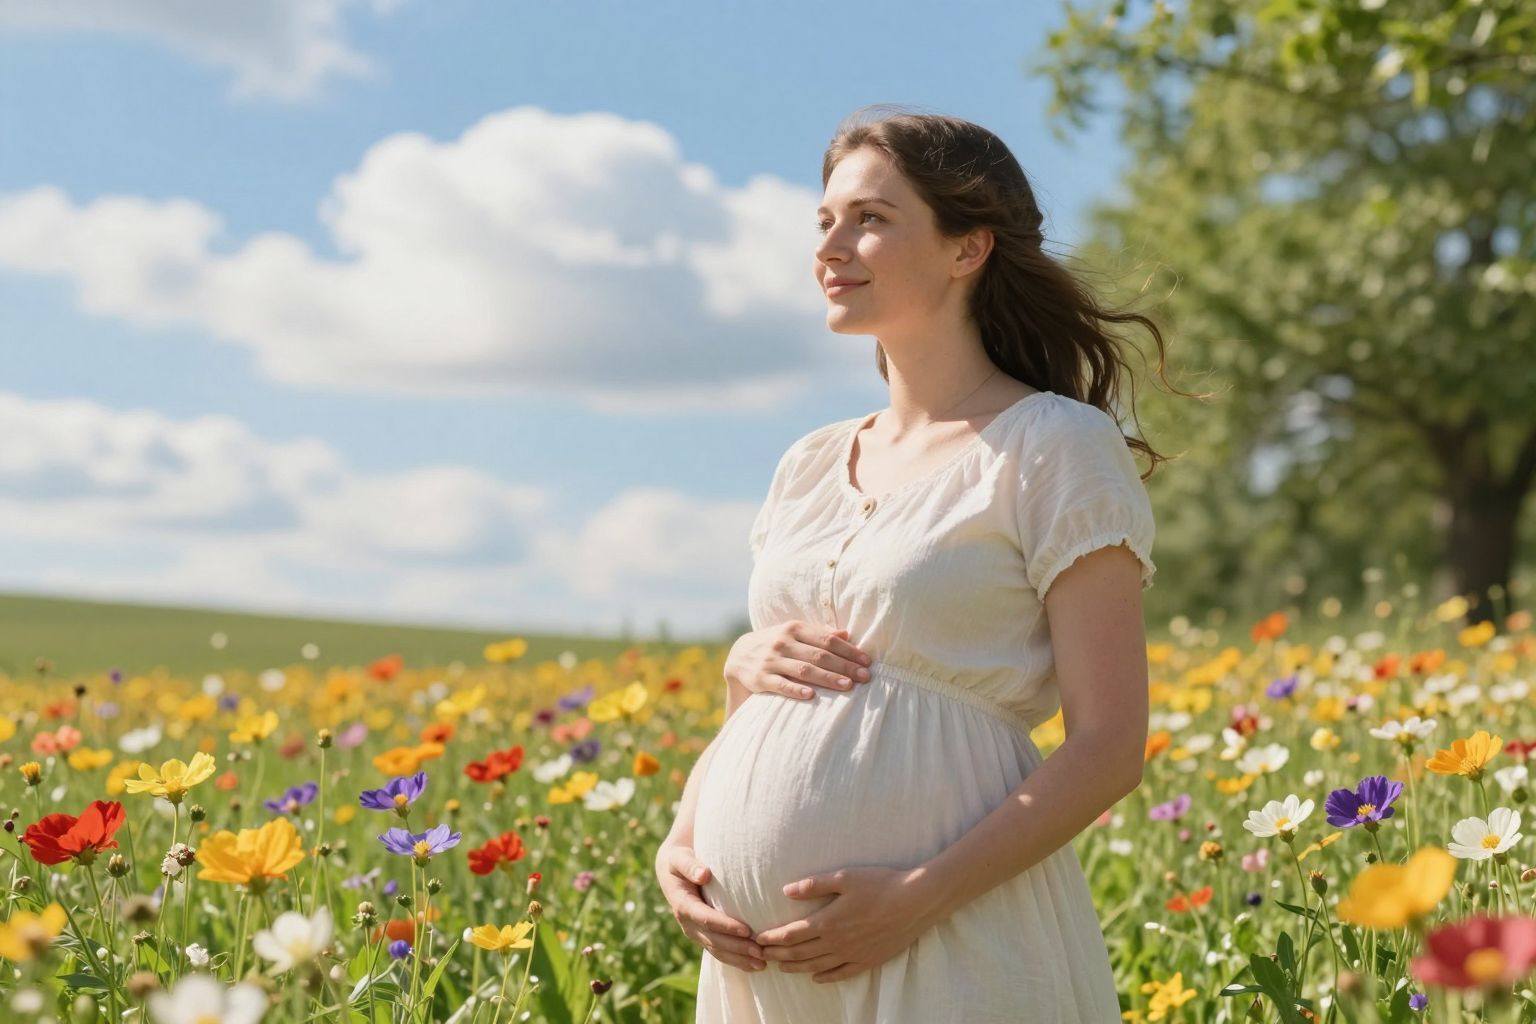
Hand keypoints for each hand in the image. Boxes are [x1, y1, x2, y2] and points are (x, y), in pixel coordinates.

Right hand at [654, 840, 766, 971]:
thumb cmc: (680, 860)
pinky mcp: (703, 935)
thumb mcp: (680, 858)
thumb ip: (690, 865)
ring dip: (739, 959)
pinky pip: (719, 951)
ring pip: (717, 950)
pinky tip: (753, 965)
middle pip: (714, 940)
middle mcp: (687, 923)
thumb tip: (704, 874)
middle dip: (737, 948)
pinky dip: (736, 960)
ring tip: (762, 964)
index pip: (705, 918)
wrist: (672, 870)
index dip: (725, 926)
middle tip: (761, 952)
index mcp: (682, 904)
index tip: (746, 930)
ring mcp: (695, 932)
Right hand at [726, 621, 873, 700]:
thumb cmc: (777, 644)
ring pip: (804, 670)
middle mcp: (783, 642)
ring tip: (847, 686)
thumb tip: (846, 634)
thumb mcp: (794, 633)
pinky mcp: (760, 678)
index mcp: (794, 628)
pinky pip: (780, 685)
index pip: (827, 640)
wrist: (739, 655)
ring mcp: (771, 660)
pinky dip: (795, 690)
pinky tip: (811, 696)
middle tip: (865, 677)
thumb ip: (819, 634)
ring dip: (827, 678)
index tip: (867, 662)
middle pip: (819, 655)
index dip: (848, 650)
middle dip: (844, 666)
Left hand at [753, 865, 947, 982]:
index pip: (791, 935)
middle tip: (761, 955)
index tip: (758, 939)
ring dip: (796, 968)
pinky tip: (816, 978)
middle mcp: (837, 942)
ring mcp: (852, 954)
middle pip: (799, 954)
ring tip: (781, 968)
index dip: (772, 938)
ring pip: (817, 966)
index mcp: (828, 921)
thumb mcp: (844, 877)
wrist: (915, 901)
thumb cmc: (880, 883)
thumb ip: (813, 885)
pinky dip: (825, 977)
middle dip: (777, 955)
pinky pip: (841, 974)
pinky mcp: (868, 960)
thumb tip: (786, 890)